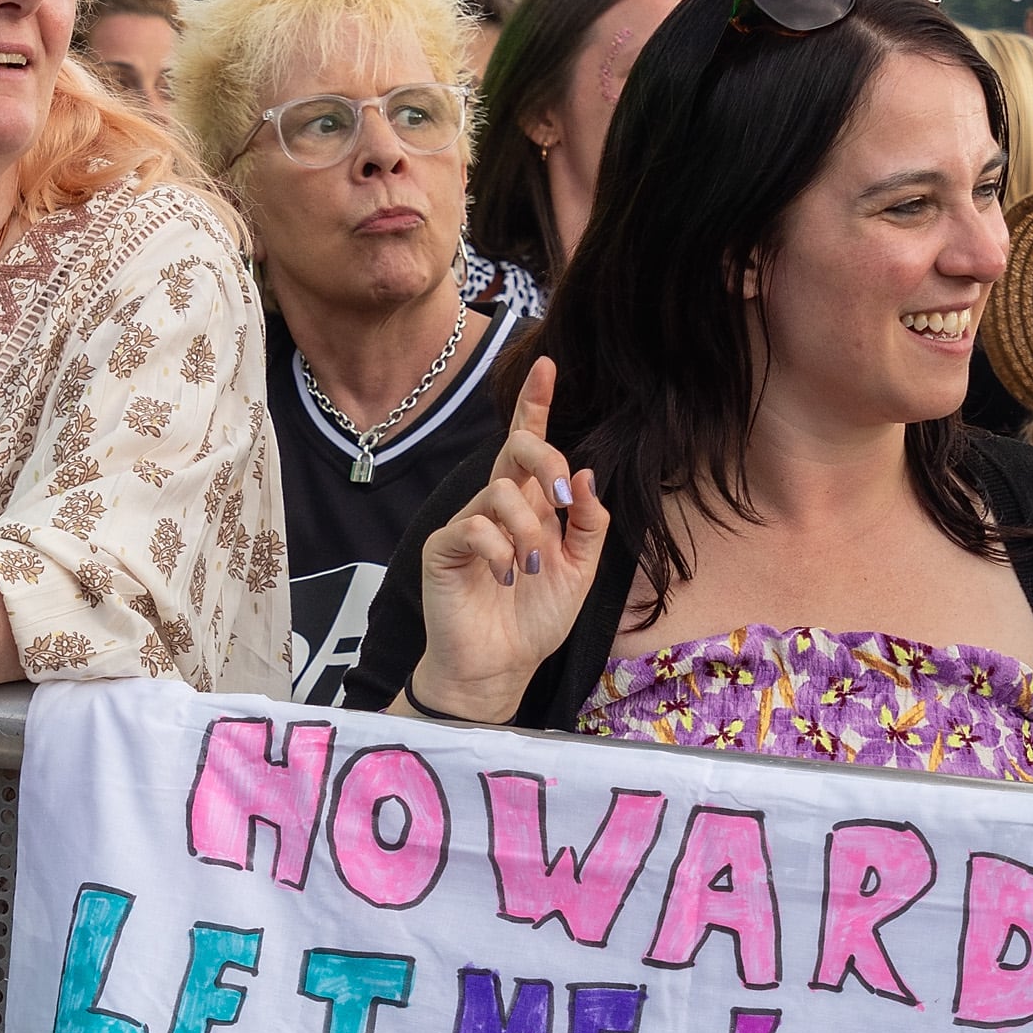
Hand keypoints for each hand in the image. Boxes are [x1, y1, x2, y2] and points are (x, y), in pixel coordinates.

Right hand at [410, 357, 610, 722]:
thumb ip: (589, 524)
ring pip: (501, 491)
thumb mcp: (580, 571)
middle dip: (545, 458)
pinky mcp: (443, 548)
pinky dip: (499, 550)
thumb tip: (586, 474)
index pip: (529, 444)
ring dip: (528, 529)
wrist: (500, 668)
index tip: (548, 365)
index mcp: (531, 506)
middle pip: (515, 449)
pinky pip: (473, 526)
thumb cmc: (534, 620)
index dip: (536, 404)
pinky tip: (505, 577)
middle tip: (564, 499)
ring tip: (531, 568)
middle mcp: (498, 507)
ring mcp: (467, 524)